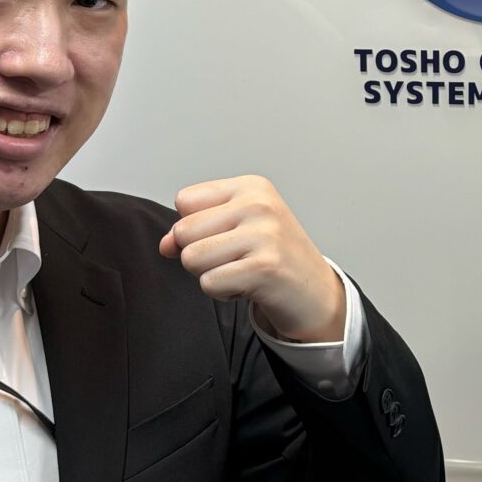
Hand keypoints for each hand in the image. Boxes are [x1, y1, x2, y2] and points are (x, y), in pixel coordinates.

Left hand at [158, 175, 345, 342]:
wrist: (316, 294)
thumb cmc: (275, 258)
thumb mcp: (237, 230)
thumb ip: (195, 231)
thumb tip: (165, 245)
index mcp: (251, 187)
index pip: (185, 201)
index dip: (192, 227)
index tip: (224, 238)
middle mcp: (259, 205)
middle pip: (183, 231)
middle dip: (200, 255)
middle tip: (235, 259)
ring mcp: (264, 235)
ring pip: (192, 258)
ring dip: (210, 275)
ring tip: (241, 271)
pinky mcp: (264, 268)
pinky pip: (209, 283)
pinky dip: (223, 293)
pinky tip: (249, 286)